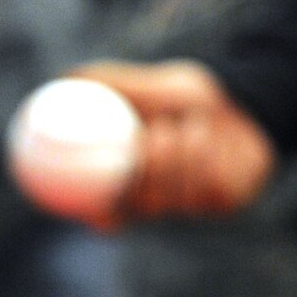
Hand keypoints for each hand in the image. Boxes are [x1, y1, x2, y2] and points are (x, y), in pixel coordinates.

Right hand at [73, 60, 275, 220]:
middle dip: (150, 168)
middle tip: (157, 133)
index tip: (102, 201)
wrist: (236, 95)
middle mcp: (159, 201)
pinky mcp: (226, 202)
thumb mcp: (141, 83)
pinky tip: (216, 137)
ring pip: (179, 192)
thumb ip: (101, 82)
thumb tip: (59, 81)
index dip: (102, 215)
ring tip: (190, 125)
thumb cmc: (180, 92)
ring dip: (183, 151)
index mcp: (131, 185)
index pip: (108, 215)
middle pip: (145, 203)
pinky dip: (210, 154)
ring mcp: (192, 205)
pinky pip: (211, 185)